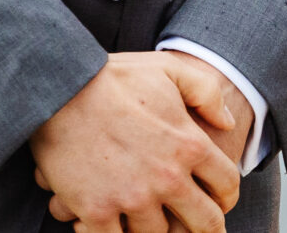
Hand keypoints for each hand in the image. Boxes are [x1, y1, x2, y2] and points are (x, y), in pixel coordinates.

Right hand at [31, 52, 239, 232]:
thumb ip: (206, 92)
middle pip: (205, 222)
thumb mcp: (168, 69)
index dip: (227, 196)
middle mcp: (167, 177)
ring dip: (155, 229)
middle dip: (207, 229)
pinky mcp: (97, 212)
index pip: (227, 184)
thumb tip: (227, 121)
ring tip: (149, 222)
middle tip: (201, 230)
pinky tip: (115, 227)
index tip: (220, 200)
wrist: (58, 88)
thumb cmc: (113, 77)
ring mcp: (132, 198)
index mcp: (189, 144)